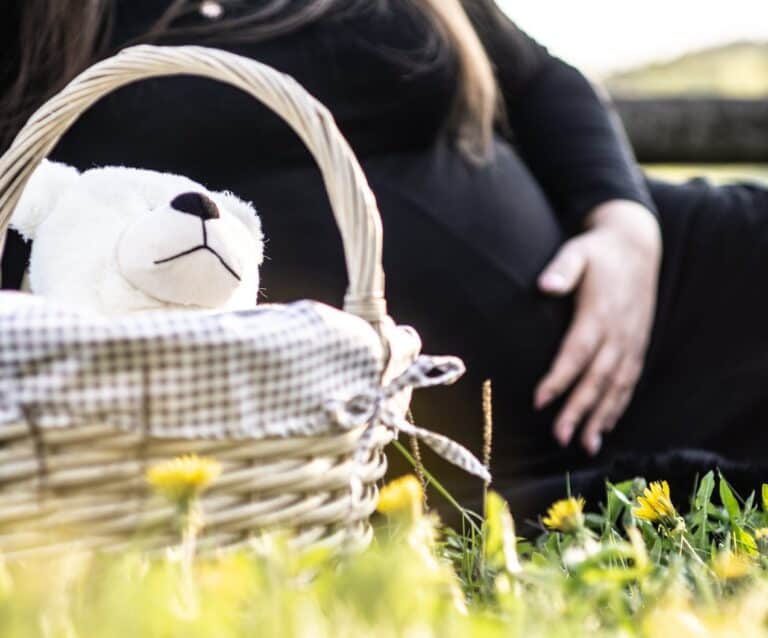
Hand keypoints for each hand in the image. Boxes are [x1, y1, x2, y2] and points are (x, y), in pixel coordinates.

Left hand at [534, 200, 661, 454]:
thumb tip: (545, 285)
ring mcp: (632, 342)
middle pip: (597, 378)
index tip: (539, 401)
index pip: (578, 352)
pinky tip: (605, 427)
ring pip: (616, 387)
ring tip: (584, 446)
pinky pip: (629, 382)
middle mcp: (619, 333)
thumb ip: (562, 268)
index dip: (560, 378)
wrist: (638, 246)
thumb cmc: (599, 252)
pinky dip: (618, 406)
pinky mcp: (638, 346)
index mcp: (600, 313)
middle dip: (578, 409)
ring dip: (600, 417)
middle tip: (559, 437)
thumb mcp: (578, 251)